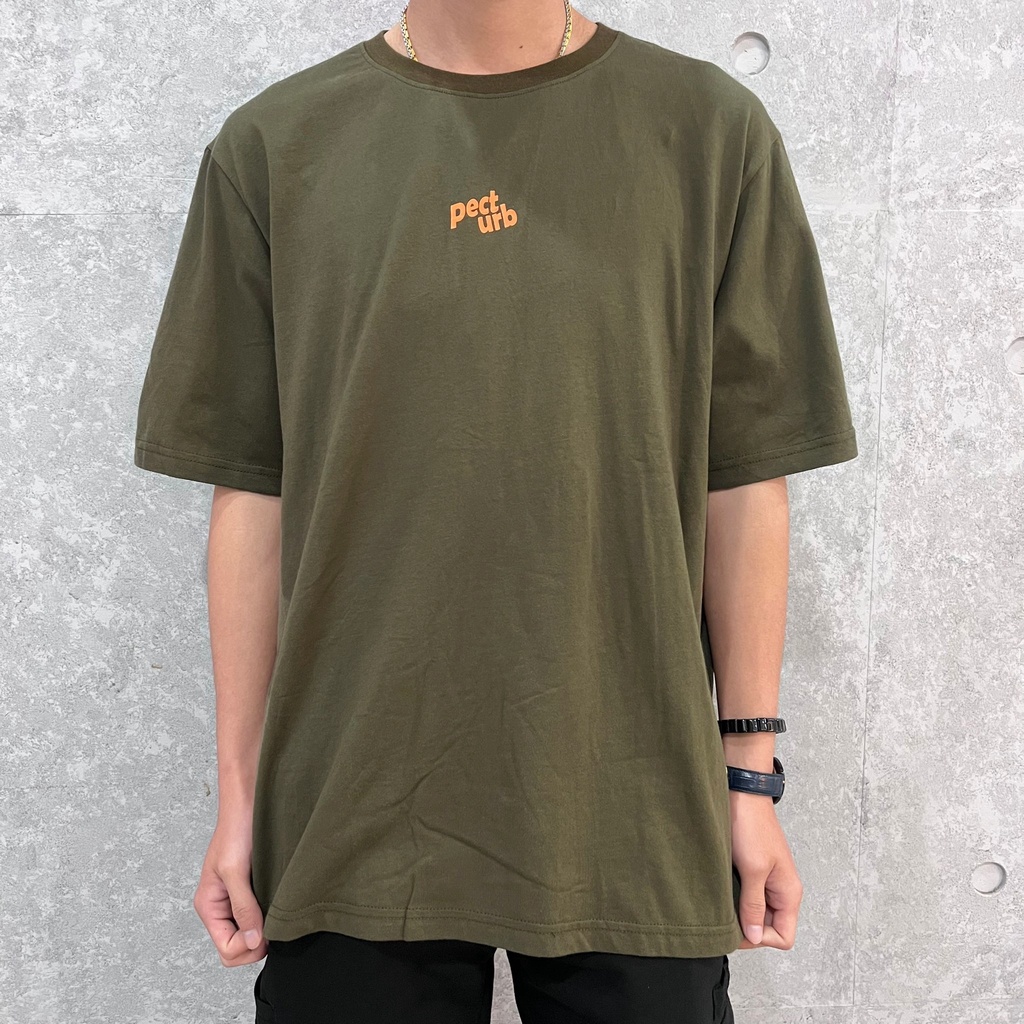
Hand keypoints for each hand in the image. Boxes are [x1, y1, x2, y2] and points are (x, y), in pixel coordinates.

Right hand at [193, 810, 268, 965]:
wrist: (249, 804)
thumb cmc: (236, 830)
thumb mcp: (236, 870)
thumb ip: (243, 907)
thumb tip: (252, 941)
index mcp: (209, 906)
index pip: (226, 949)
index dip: (248, 946)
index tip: (265, 927)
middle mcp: (221, 908)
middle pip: (236, 949)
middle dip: (256, 943)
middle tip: (273, 922)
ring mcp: (235, 901)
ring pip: (249, 936)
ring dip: (263, 929)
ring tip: (275, 908)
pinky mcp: (250, 891)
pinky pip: (258, 917)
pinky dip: (268, 916)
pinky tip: (276, 902)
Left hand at [730, 791, 802, 949]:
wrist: (742, 793)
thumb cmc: (751, 825)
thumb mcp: (753, 869)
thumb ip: (754, 905)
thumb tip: (755, 936)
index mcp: (789, 893)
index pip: (784, 937)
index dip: (760, 939)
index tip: (737, 928)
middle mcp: (781, 889)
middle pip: (769, 927)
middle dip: (747, 927)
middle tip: (724, 917)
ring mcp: (767, 879)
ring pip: (756, 911)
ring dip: (739, 912)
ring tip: (721, 903)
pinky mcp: (753, 869)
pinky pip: (747, 895)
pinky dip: (735, 898)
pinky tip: (721, 890)